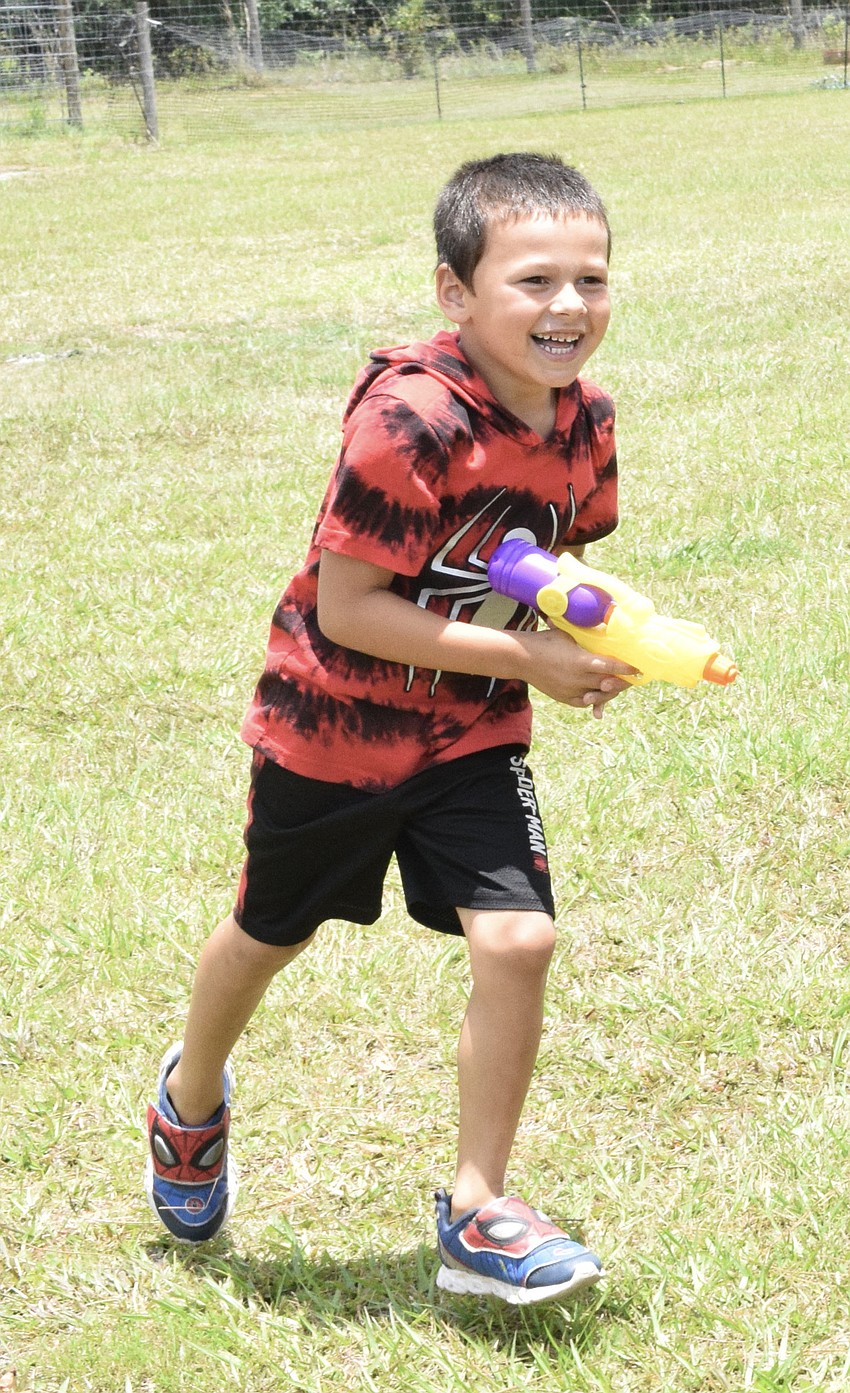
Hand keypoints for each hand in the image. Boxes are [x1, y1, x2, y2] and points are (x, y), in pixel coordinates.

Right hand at [516, 625, 634, 718]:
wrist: (520, 658)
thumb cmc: (545, 641)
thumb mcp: (568, 635)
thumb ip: (587, 638)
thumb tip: (606, 625)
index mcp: (580, 660)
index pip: (610, 666)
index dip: (626, 669)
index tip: (638, 669)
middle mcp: (577, 678)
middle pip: (607, 684)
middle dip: (621, 682)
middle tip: (631, 678)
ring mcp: (570, 690)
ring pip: (598, 696)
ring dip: (609, 692)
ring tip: (616, 685)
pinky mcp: (563, 698)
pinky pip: (584, 702)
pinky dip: (593, 698)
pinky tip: (599, 695)